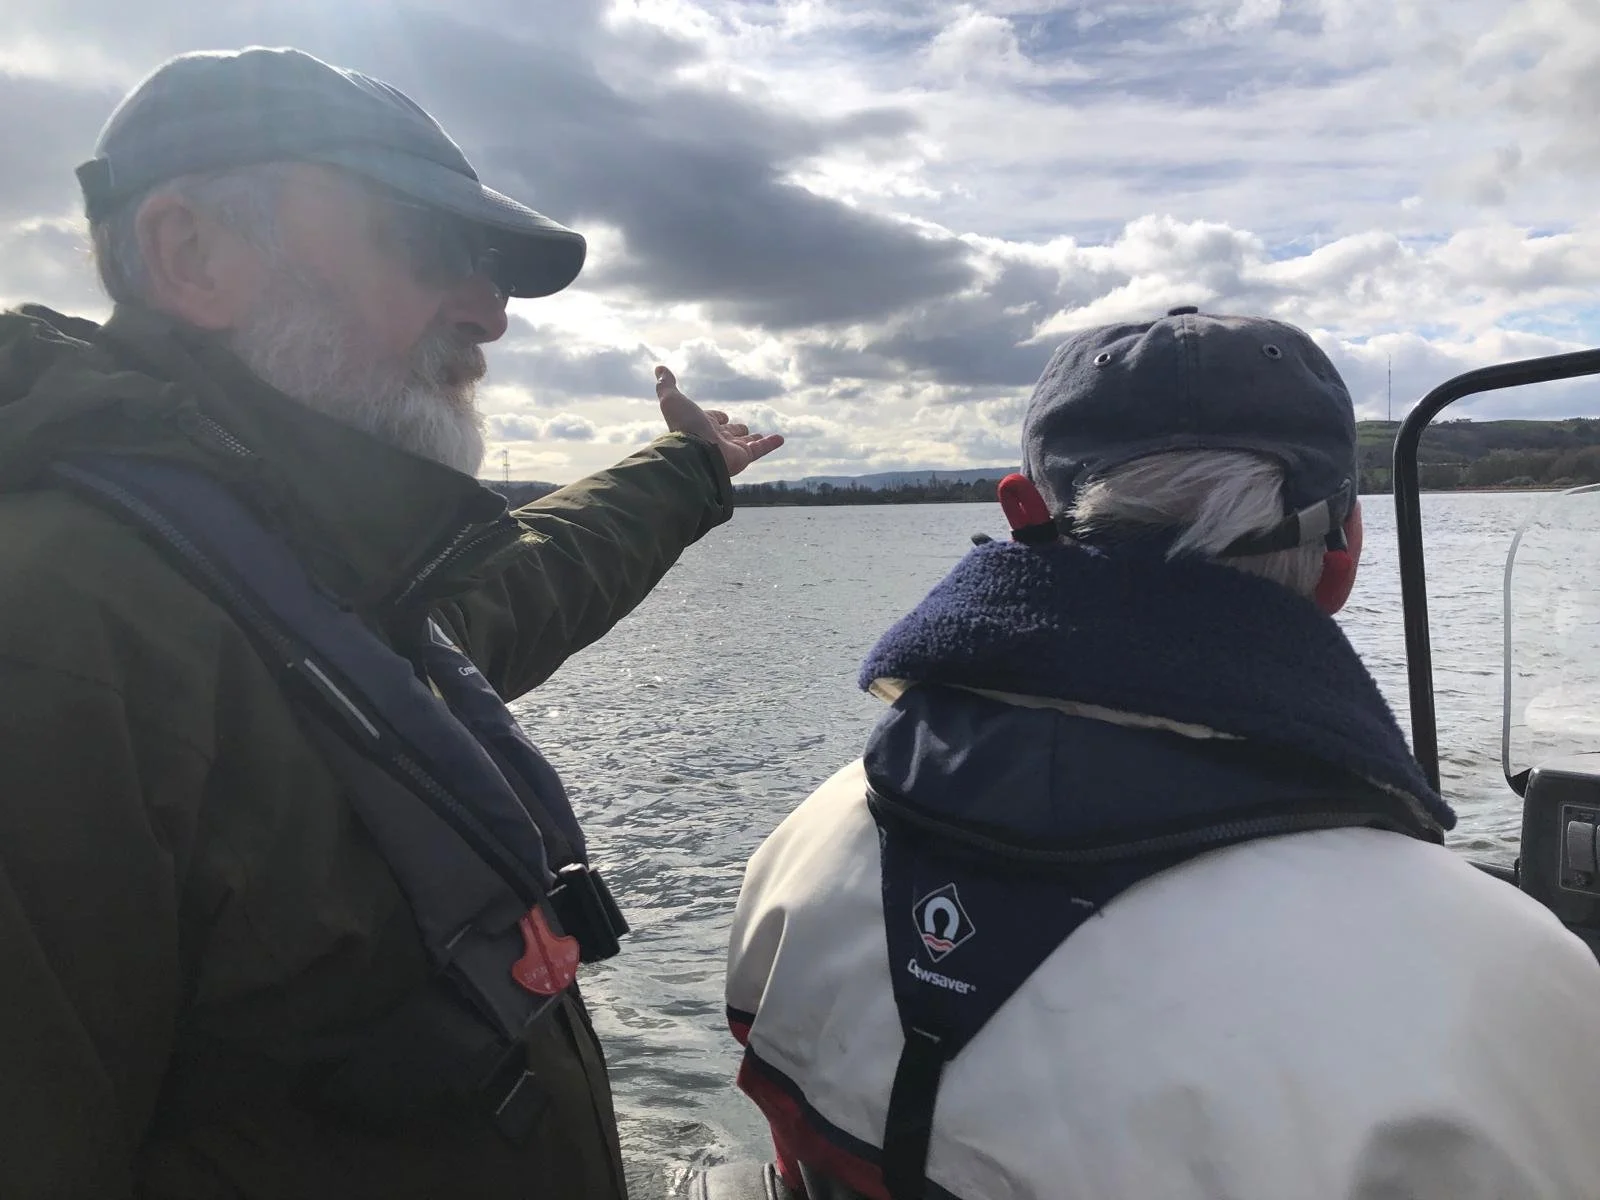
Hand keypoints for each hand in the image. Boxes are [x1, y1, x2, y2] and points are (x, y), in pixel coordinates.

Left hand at [655, 366, 784, 477]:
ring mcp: (730, 449)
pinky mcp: (744, 457)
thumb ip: (666, 385)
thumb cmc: (684, 426)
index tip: (721, 416)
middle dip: (735, 430)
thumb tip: (659, 368)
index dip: (717, 417)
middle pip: (729, 433)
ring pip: (745, 442)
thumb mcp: (672, 400)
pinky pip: (760, 449)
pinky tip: (780, 438)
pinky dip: (771, 443)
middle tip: (743, 428)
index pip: (712, 420)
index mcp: (701, 425)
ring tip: (761, 436)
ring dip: (753, 439)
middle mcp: (715, 438)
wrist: (695, 453)